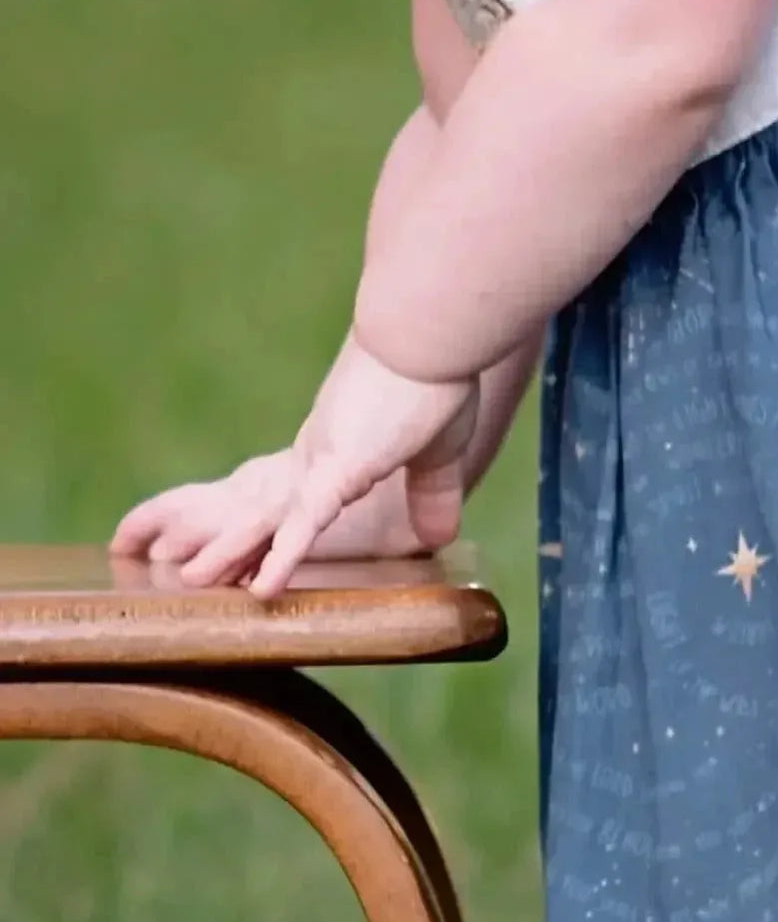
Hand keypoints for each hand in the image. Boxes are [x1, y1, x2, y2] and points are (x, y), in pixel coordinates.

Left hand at [171, 340, 475, 597]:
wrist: (431, 330)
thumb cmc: (439, 378)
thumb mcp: (440, 452)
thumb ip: (433, 494)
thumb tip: (440, 537)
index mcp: (338, 449)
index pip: (295, 500)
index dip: (270, 531)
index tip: (247, 558)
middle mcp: (318, 454)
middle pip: (266, 510)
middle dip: (231, 542)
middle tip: (195, 572)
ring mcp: (322, 460)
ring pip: (268, 520)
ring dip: (232, 552)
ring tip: (194, 580)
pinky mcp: (338, 467)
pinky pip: (303, 523)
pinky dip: (282, 557)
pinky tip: (262, 590)